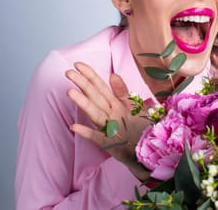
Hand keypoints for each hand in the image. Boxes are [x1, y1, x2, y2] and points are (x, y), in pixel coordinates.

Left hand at [66, 62, 150, 179]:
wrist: (148, 151)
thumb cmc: (140, 129)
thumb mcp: (135, 107)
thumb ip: (122, 92)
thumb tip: (113, 75)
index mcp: (119, 105)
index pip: (102, 87)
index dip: (91, 75)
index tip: (78, 64)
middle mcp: (115, 114)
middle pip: (97, 97)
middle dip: (84, 84)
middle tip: (69, 72)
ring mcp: (112, 128)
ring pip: (96, 113)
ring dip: (83, 103)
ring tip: (69, 92)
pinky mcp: (111, 144)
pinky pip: (97, 138)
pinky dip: (86, 133)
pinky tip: (74, 127)